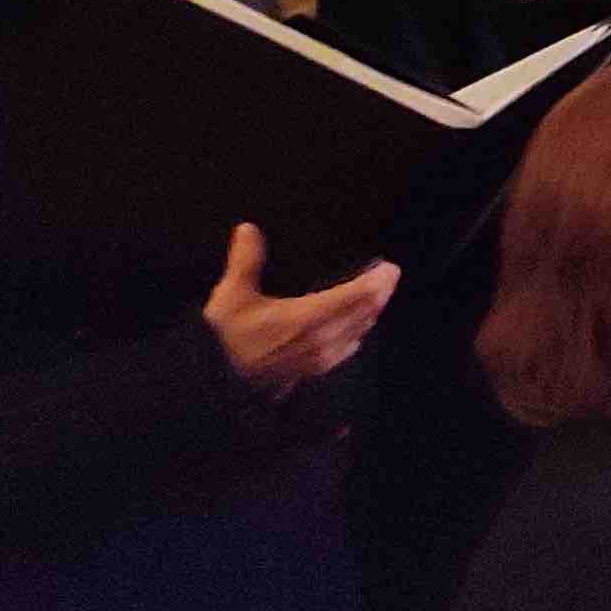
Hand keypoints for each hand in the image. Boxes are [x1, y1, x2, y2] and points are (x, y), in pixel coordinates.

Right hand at [202, 223, 400, 396]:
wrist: (219, 382)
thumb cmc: (225, 337)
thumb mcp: (230, 296)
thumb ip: (245, 261)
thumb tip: (248, 229)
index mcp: (309, 317)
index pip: (359, 297)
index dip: (379, 281)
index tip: (390, 267)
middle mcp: (324, 338)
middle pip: (367, 312)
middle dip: (381, 292)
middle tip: (389, 274)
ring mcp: (324, 356)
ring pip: (362, 329)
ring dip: (373, 310)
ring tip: (377, 292)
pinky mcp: (319, 367)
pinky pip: (352, 345)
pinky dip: (360, 328)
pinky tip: (357, 320)